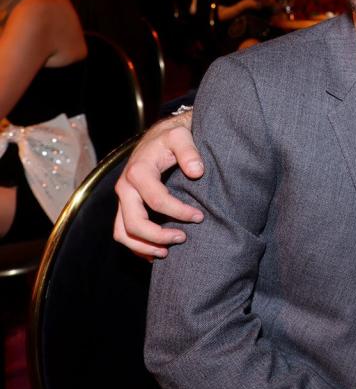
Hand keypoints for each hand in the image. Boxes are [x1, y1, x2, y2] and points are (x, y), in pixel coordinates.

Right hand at [113, 110, 204, 258]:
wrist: (158, 137)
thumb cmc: (171, 138)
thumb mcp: (181, 137)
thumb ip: (189, 152)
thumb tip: (197, 172)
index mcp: (138, 171)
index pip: (156, 200)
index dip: (179, 212)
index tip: (199, 217)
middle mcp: (125, 187)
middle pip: (134, 223)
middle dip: (158, 236)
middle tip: (183, 238)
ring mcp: (122, 198)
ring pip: (123, 232)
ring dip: (144, 246)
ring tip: (167, 252)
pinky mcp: (124, 205)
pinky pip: (122, 232)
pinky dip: (136, 246)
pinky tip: (155, 252)